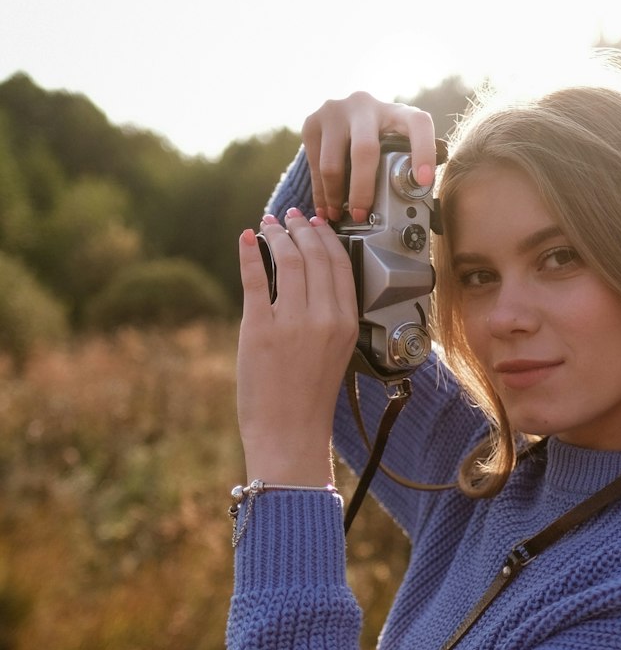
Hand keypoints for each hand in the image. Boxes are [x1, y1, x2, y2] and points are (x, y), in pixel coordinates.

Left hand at [236, 208, 358, 484]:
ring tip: (267, 224)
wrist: (290, 433)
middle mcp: (323, 318)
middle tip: (290, 216)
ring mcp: (291, 322)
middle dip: (300, 228)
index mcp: (346, 323)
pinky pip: (256, 279)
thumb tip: (310, 277)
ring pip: (287, 260)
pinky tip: (245, 239)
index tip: (315, 223)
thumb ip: (328, 316)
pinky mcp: (259, 329)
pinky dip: (248, 254)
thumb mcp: (335, 352)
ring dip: (275, 235)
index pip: (340, 264)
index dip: (326, 237)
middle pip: (315, 255)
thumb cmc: (310, 397)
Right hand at [302, 91, 437, 221]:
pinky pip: (314, 165)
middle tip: (361, 215)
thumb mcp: (395, 142)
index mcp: (397, 111)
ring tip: (338, 216)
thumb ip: (403, 164)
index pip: (417, 124)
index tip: (423, 181)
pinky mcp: (312, 123)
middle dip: (362, 189)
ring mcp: (335, 111)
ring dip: (335, 196)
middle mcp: (365, 105)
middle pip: (364, 150)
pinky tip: (325, 208)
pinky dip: (319, 192)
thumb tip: (409, 209)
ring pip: (332, 162)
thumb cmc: (377, 137)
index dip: (423, 151)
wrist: (342, 115)